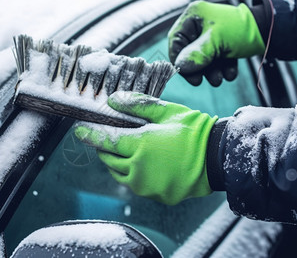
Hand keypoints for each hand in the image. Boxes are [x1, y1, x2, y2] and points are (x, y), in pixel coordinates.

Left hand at [74, 91, 216, 204]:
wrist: (217, 158)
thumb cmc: (193, 131)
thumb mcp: (166, 112)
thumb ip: (137, 106)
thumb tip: (113, 100)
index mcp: (139, 145)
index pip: (104, 140)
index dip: (89, 135)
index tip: (79, 131)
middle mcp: (138, 169)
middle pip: (108, 158)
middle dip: (104, 147)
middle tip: (109, 137)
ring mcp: (146, 185)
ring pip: (119, 173)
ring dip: (117, 161)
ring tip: (128, 150)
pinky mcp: (155, 195)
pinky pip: (135, 184)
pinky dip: (134, 174)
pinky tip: (145, 164)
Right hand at [168, 1, 264, 85]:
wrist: (270, 30)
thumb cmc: (240, 30)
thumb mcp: (216, 42)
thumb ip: (196, 54)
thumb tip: (181, 67)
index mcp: (193, 16)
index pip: (176, 40)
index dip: (179, 59)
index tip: (187, 74)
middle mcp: (200, 23)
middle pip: (190, 51)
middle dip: (199, 68)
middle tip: (201, 81)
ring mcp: (212, 34)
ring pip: (204, 57)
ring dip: (211, 71)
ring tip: (220, 79)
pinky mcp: (224, 43)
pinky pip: (216, 58)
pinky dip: (221, 67)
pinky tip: (230, 73)